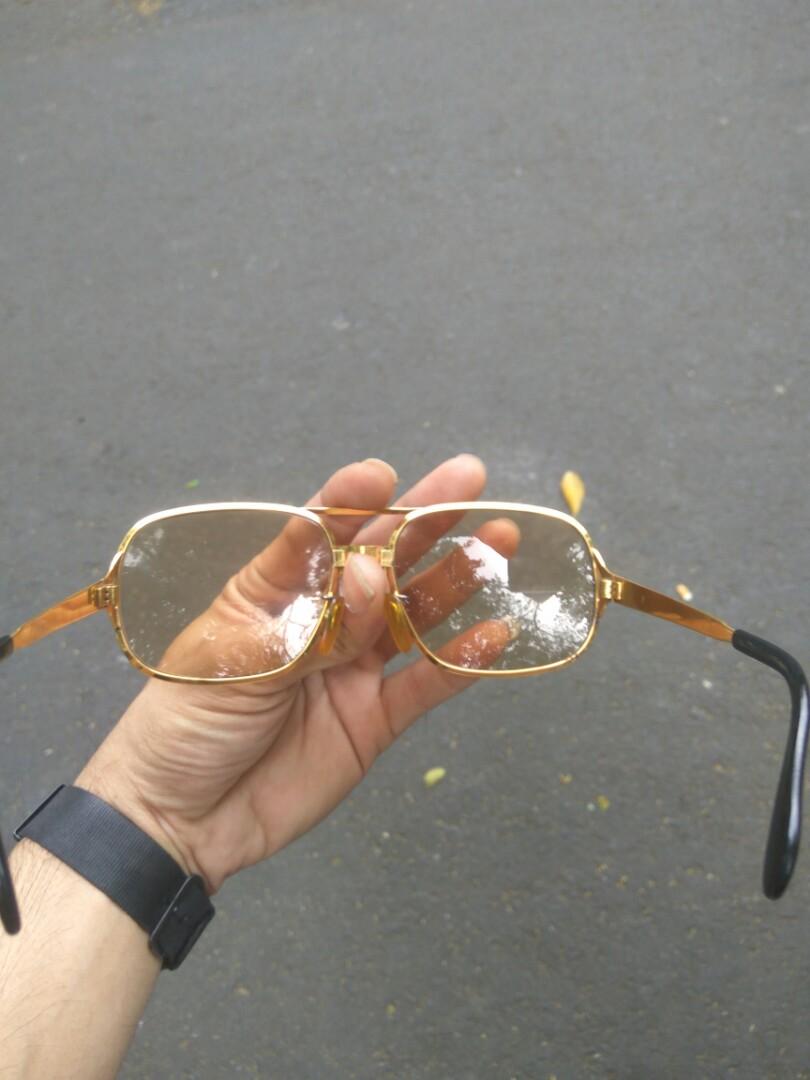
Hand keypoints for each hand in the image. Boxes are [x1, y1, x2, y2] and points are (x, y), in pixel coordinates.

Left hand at [77, 454, 487, 891]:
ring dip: (456, 577)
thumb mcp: (233, 660)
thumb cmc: (185, 722)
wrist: (183, 819)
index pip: (318, 533)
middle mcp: (321, 619)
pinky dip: (464, 659)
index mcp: (274, 590)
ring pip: (414, 612)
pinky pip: (427, 683)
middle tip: (471, 480)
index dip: (351, 501)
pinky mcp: (376, 718)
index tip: (381, 476)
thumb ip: (309, 622)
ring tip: (500, 542)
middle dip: (424, 519)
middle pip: (381, 560)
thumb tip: (371, 575)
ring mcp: (353, 667)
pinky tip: (498, 632)